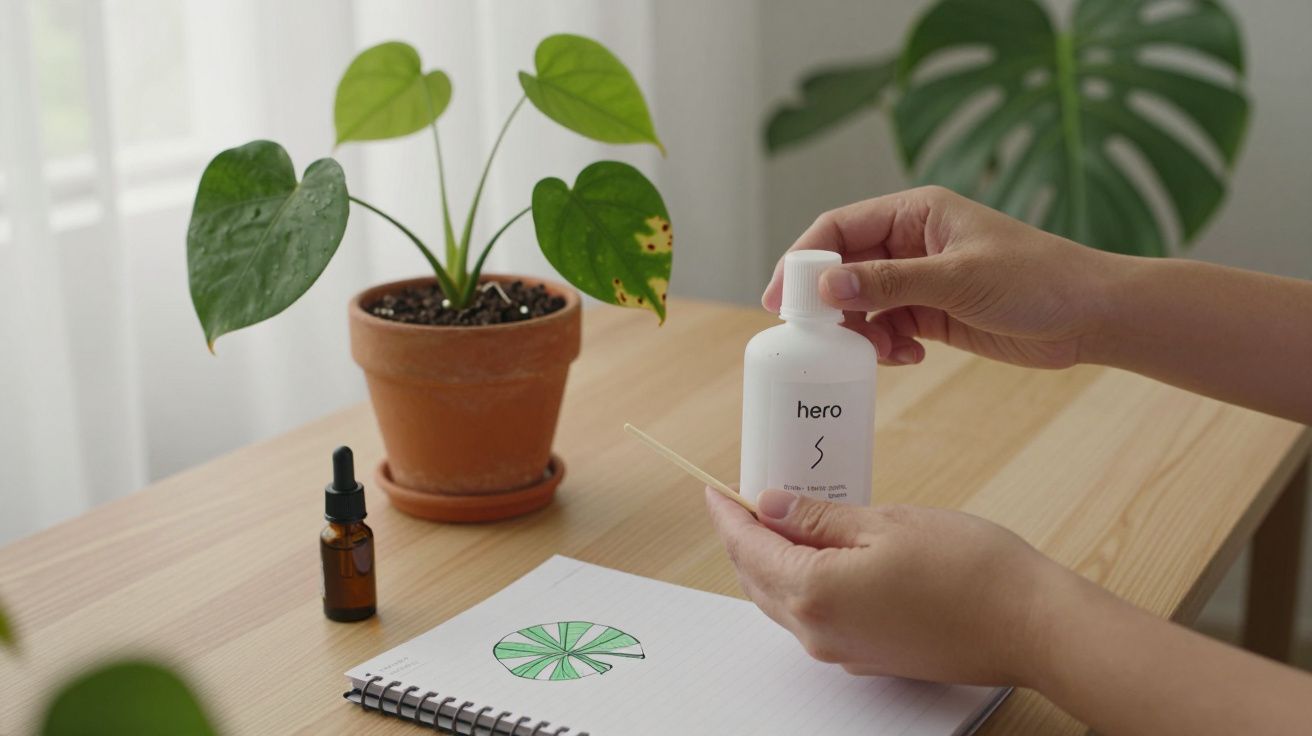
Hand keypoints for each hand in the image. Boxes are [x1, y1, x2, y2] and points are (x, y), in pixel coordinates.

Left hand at [705, 487, 1071, 685]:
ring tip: (779, 521)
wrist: (1031, 626)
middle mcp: (819, 633)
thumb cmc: (969, 570)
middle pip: (757, 580)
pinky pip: (814, 618)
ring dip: (771, 562)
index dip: (727, 515)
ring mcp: (843, 651)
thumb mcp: (885, 522)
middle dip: (744, 539)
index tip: (713, 490)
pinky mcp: (868, 658)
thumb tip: (770, 505)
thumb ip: (818, 518)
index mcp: (815, 593)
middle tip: (743, 500)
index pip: (748, 549)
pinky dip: (802, 584)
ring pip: (783, 602)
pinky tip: (819, 556)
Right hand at [761, 186, 1114, 368]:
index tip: (783, 300)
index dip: (805, 260)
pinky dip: (886, 347)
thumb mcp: (958, 278)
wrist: (1091, 316)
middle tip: (809, 338)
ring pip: (862, 304)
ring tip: (879, 354)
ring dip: (859, 333)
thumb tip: (827, 288)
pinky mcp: (933, 313)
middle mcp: (912, 241)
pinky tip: (909, 358)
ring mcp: (920, 279)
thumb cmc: (1038, 279)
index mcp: (916, 212)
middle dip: (827, 304)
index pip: (840, 227)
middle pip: (844, 267)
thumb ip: (889, 283)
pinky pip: (887, 328)